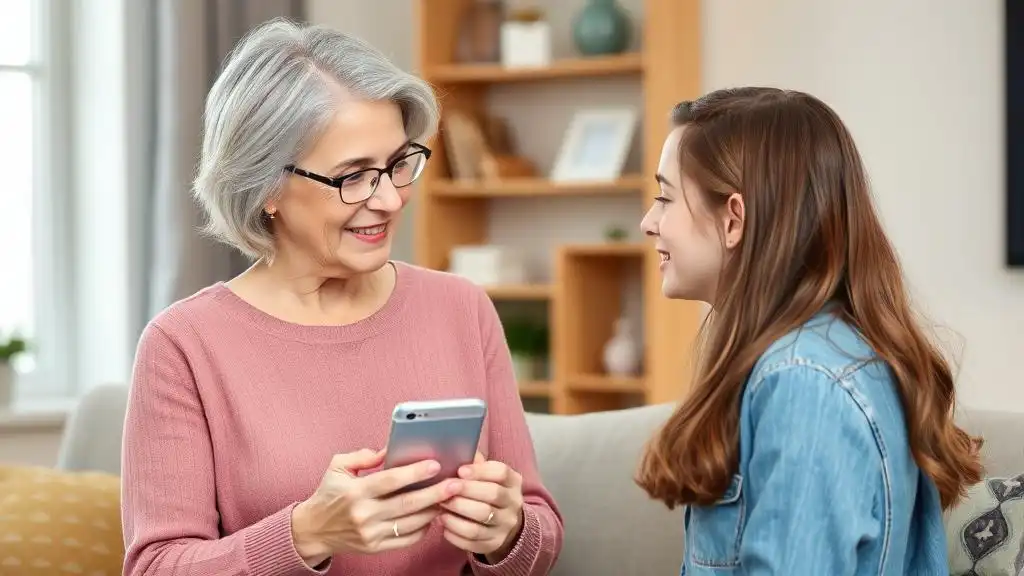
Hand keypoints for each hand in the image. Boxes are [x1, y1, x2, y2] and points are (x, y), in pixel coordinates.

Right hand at [291, 449, 460, 565]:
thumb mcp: (338, 467)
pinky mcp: (376, 548)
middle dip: (436, 493)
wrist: (313, 530)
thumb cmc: (328, 494)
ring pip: (411, 523)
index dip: (415, 472)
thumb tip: (389, 450)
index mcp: (355, 492)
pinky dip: (423, 528)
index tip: (436, 464)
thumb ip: (362, 456)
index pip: (391, 481)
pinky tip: (432, 516)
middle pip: (408, 504)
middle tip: (456, 484)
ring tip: (451, 498)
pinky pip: (406, 539)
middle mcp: (364, 514)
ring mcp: (371, 534)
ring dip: (434, 510)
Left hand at [439, 452, 524, 562]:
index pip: (501, 473)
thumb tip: (455, 451)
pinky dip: (455, 532)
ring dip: (457, 512)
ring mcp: (505, 526)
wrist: (504, 524)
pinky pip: (473, 540)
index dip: (480, 471)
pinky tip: (443, 524)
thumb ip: (476, 464)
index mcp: (513, 482)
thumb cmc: (489, 493)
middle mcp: (513, 504)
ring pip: (481, 519)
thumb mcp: (489, 476)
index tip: (460, 470)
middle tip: (445, 488)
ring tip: (440, 506)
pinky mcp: (494, 544)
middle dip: (466, 491)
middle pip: (492, 495)